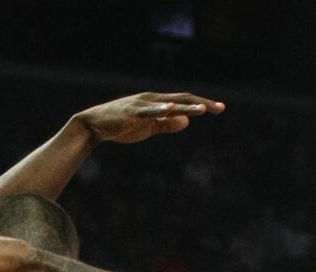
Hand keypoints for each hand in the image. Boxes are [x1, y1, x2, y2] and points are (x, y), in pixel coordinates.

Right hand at [74, 91, 224, 143]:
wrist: (95, 126)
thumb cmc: (122, 126)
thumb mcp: (149, 127)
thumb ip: (167, 124)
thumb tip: (186, 121)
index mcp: (158, 103)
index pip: (185, 102)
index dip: (202, 105)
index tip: (219, 109)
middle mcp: (153, 99)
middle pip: (182, 99)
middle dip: (202, 104)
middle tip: (220, 108)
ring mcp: (143, 104)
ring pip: (169, 104)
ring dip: (187, 106)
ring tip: (203, 109)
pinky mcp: (132, 112)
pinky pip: (149, 110)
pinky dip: (160, 108)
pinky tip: (171, 107)